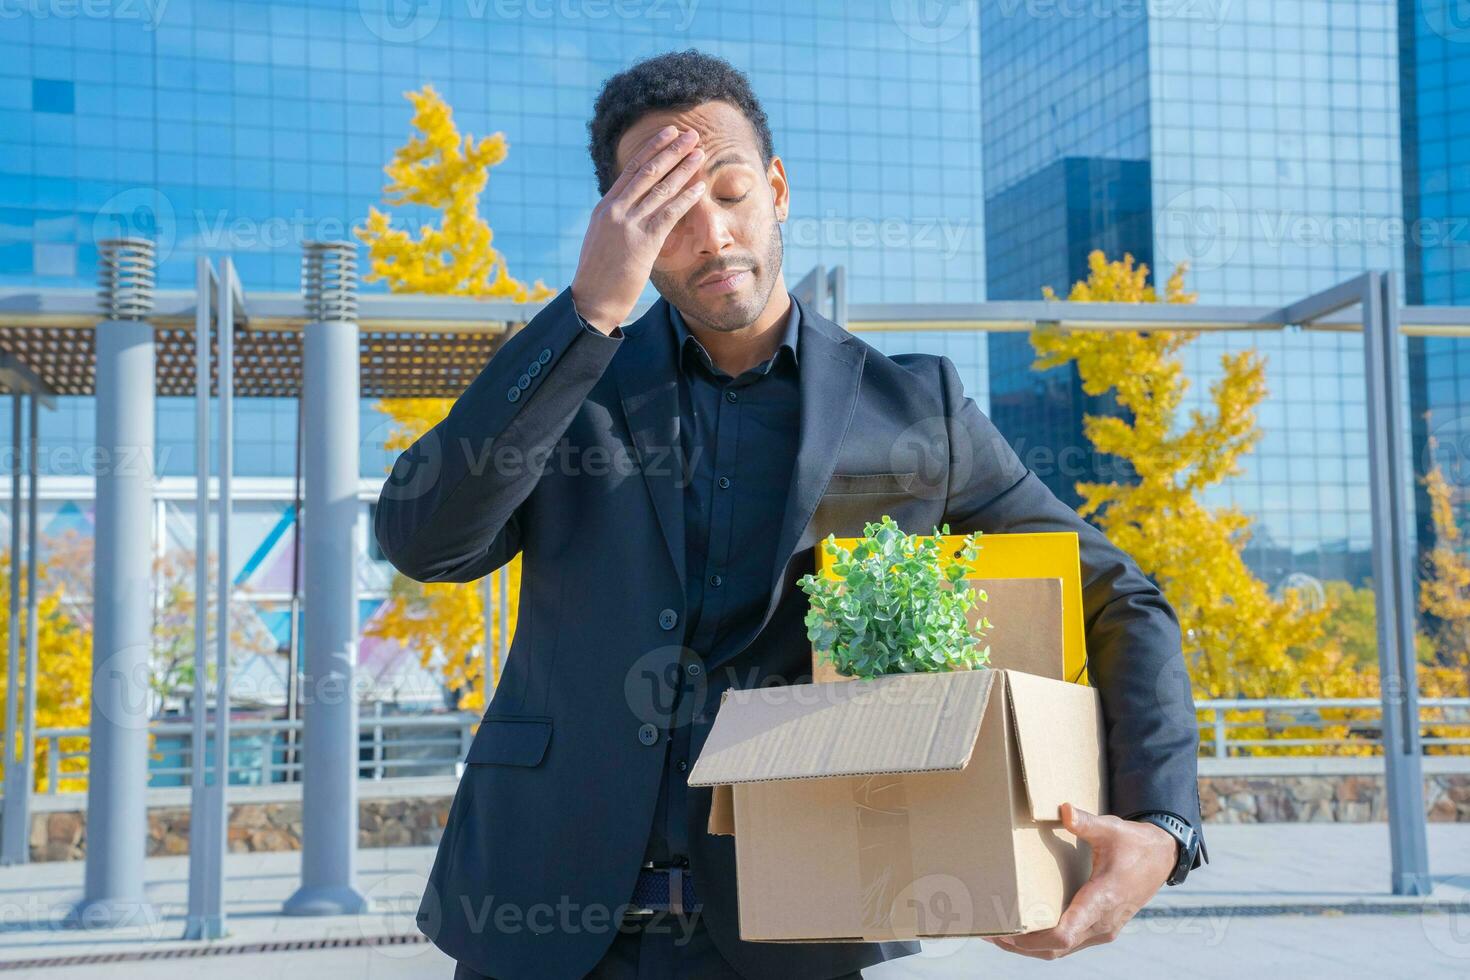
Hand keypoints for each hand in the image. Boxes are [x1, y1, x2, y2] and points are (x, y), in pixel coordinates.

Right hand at [570, 125, 706, 333]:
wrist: (592, 300)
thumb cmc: (599, 274)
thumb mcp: (602, 238)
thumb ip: (616, 219)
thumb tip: (631, 207)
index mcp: (605, 207)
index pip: (631, 169)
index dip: (653, 148)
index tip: (669, 133)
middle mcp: (615, 210)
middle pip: (647, 171)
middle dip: (671, 149)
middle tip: (691, 133)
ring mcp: (628, 224)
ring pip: (660, 188)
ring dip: (683, 168)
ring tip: (700, 152)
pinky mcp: (643, 242)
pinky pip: (668, 214)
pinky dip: (686, 198)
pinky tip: (699, 187)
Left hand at [983, 802, 1174, 958]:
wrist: (1162, 859)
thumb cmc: (1134, 844)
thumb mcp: (1112, 829)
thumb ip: (1087, 822)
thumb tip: (1065, 809)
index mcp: (1102, 900)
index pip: (1065, 932)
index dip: (1033, 938)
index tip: (1005, 932)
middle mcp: (1101, 923)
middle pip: (1055, 948)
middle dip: (1020, 945)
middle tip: (987, 932)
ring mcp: (1101, 929)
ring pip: (1060, 951)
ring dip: (1029, 948)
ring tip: (998, 935)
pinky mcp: (1100, 928)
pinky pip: (1068, 945)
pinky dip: (1044, 943)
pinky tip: (1024, 932)